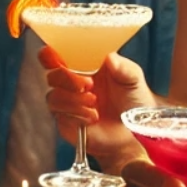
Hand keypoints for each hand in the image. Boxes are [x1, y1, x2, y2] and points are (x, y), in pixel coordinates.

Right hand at [39, 48, 154, 165]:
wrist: (138, 132)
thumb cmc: (134, 100)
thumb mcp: (133, 79)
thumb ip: (123, 67)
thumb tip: (110, 58)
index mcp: (82, 66)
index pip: (55, 56)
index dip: (49, 55)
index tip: (56, 57)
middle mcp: (71, 84)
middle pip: (52, 76)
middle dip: (67, 79)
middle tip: (89, 84)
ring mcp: (69, 103)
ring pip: (53, 97)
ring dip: (73, 100)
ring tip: (94, 103)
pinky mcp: (68, 122)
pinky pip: (60, 116)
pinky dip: (76, 114)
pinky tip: (93, 116)